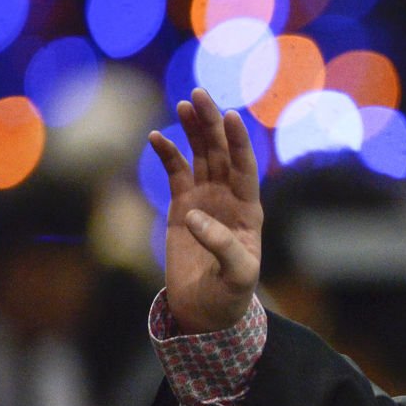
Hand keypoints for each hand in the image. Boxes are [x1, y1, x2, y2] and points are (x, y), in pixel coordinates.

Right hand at [150, 88, 263, 333]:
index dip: (238, 142)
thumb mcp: (237, 277)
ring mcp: (206, 200)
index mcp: (249, 211)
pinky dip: (167, 154)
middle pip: (221, 153)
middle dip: (212, 124)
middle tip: (200, 94)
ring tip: (185, 104)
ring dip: (194, 130)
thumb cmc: (230, 297)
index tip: (230, 116)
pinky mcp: (182, 207)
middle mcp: (229, 199)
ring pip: (200, 156)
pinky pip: (175, 173)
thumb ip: (222, 246)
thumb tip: (195, 217)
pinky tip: (156, 136)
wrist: (206, 310)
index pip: (245, 168)